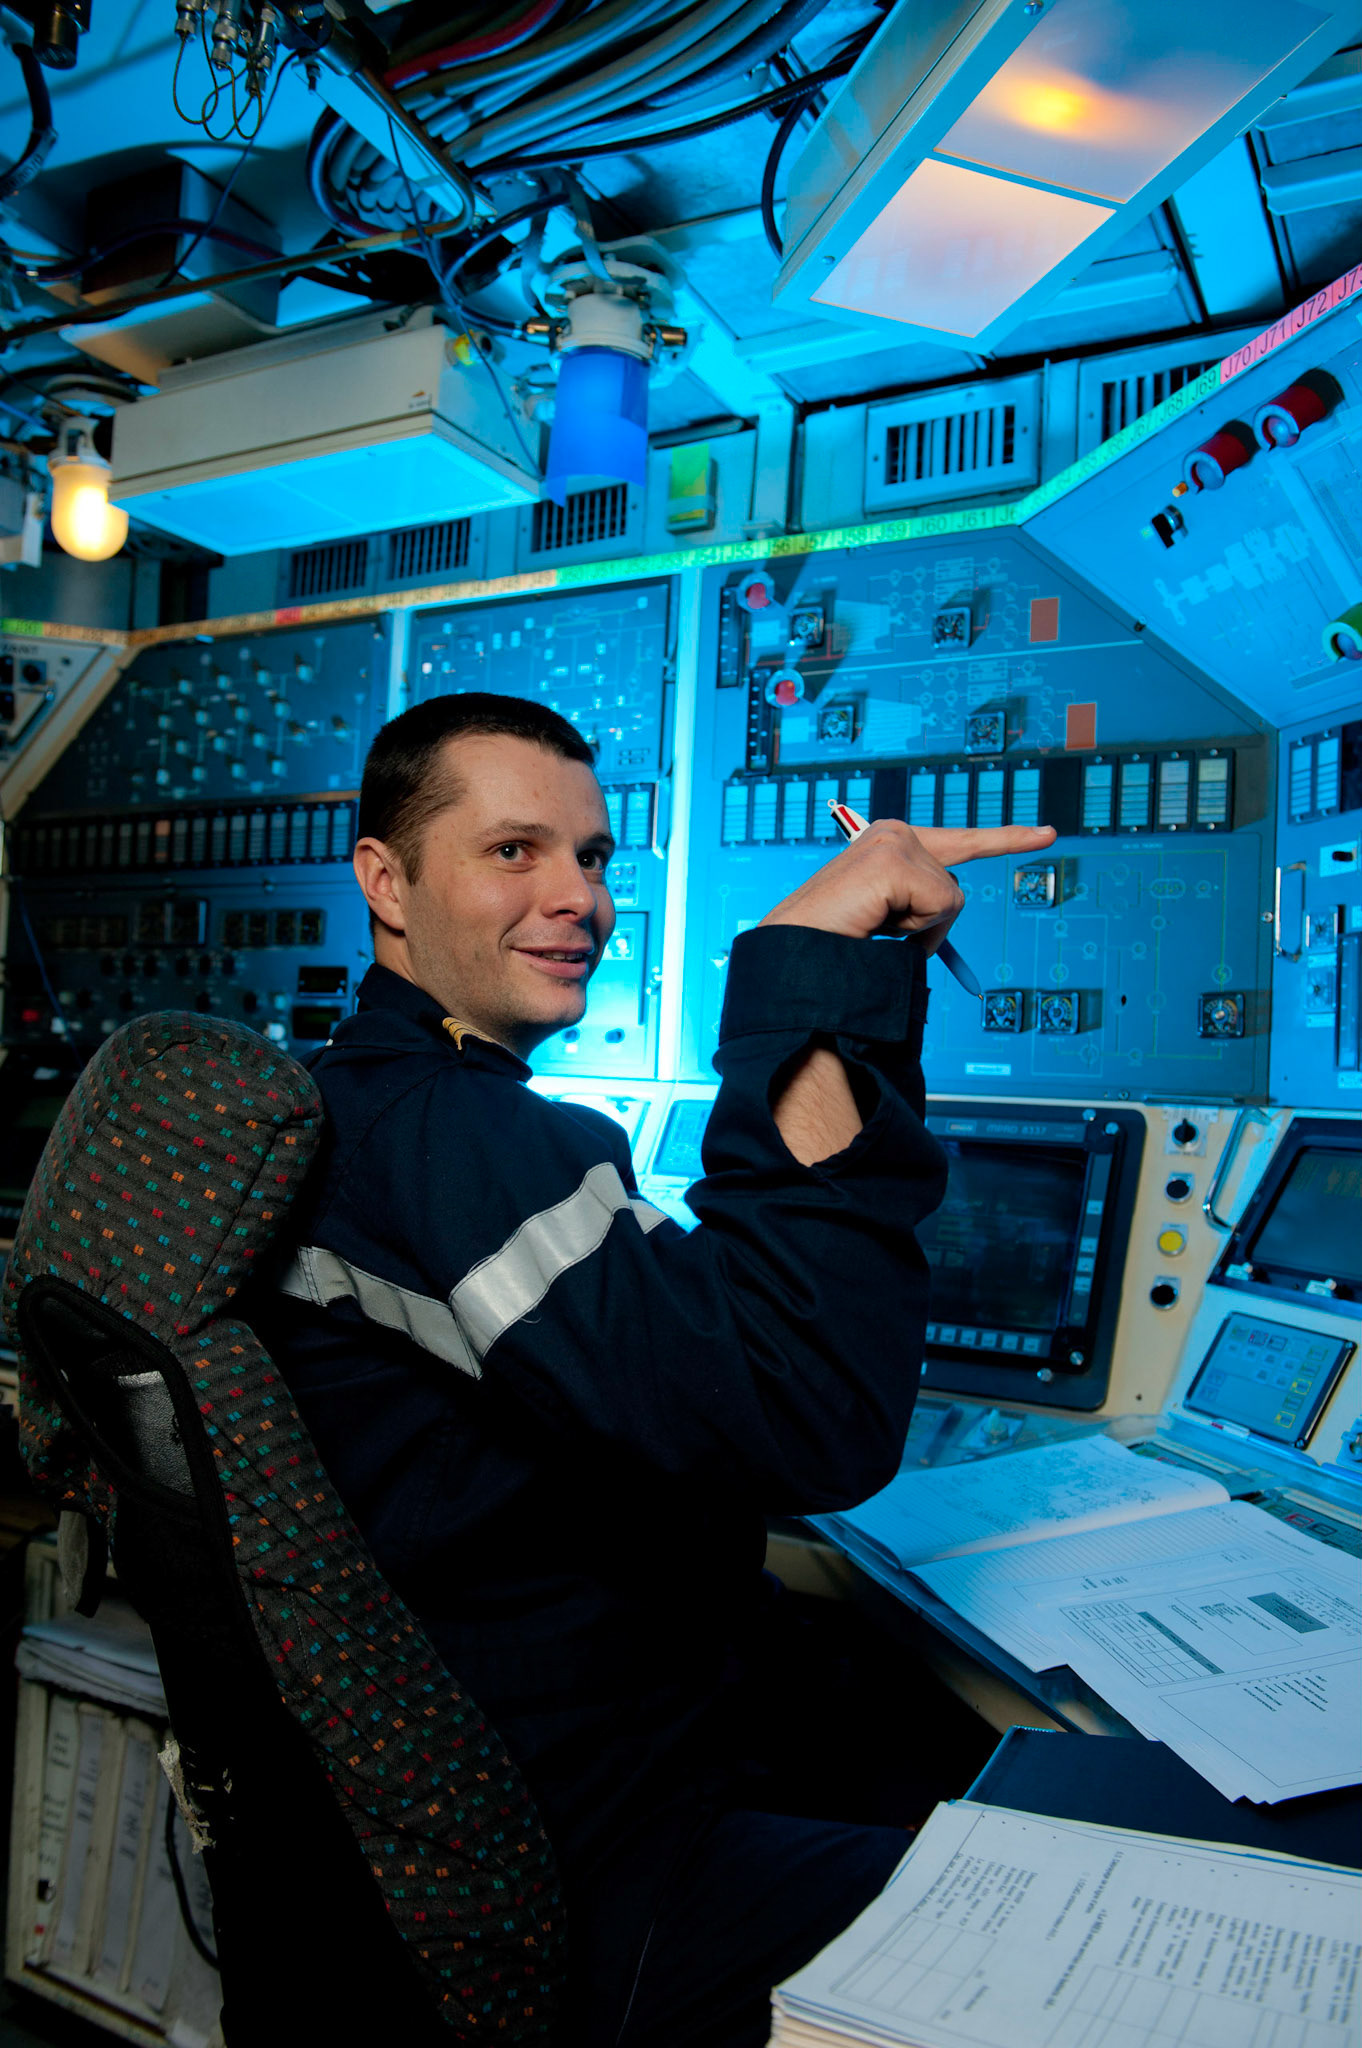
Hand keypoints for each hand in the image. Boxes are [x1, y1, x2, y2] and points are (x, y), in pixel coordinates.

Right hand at [759, 820, 1057, 948]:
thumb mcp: (887, 917)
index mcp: (889, 841)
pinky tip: (876, 925)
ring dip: (920, 929)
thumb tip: (952, 906)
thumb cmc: (834, 943)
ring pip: (949, 899)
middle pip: (954, 884)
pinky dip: (916, 930)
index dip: (1007, 840)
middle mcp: (893, 831)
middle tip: (882, 933)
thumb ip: (919, 903)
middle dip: (932, 922)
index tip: (1049, 835)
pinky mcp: (894, 861)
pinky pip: (939, 907)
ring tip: (872, 929)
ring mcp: (894, 842)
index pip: (961, 841)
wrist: (795, 954)